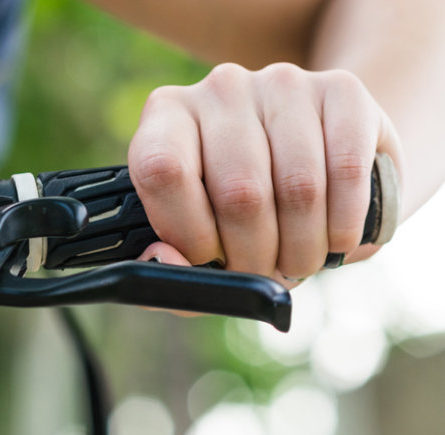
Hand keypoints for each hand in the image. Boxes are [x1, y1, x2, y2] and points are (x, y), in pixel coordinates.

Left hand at [129, 63, 401, 287]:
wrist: (312, 160)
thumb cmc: (239, 210)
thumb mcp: (197, 236)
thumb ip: (172, 264)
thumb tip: (166, 259)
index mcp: (168, 116)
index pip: (164, 171)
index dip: (189, 231)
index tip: (209, 259)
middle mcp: (222, 88)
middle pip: (239, 191)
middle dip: (254, 256)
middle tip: (262, 274)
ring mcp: (282, 83)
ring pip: (299, 188)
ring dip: (303, 249)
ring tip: (298, 261)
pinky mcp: (342, 88)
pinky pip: (347, 169)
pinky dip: (345, 224)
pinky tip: (336, 239)